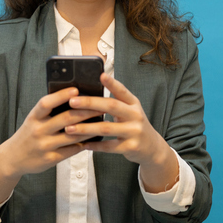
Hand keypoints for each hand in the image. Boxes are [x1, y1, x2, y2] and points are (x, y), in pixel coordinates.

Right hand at [0, 87, 103, 205]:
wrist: (13, 158)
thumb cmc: (28, 134)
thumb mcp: (33, 120)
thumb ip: (48, 111)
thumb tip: (73, 98)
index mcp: (33, 117)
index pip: (46, 103)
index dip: (61, 96)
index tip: (76, 90)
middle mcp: (38, 130)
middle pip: (65, 119)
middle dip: (85, 112)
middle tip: (101, 106)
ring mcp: (44, 146)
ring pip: (72, 135)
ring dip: (89, 129)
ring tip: (102, 122)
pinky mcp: (50, 159)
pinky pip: (71, 150)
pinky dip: (83, 143)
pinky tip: (93, 138)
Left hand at [64, 73, 178, 191]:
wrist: (152, 148)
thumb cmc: (134, 125)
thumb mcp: (130, 111)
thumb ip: (116, 102)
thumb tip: (93, 90)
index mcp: (134, 104)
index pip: (122, 91)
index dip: (112, 83)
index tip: (101, 75)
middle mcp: (136, 116)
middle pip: (111, 106)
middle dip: (90, 103)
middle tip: (72, 101)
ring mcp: (134, 132)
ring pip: (106, 128)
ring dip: (86, 128)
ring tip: (69, 128)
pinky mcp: (131, 147)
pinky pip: (109, 147)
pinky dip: (95, 145)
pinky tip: (83, 144)